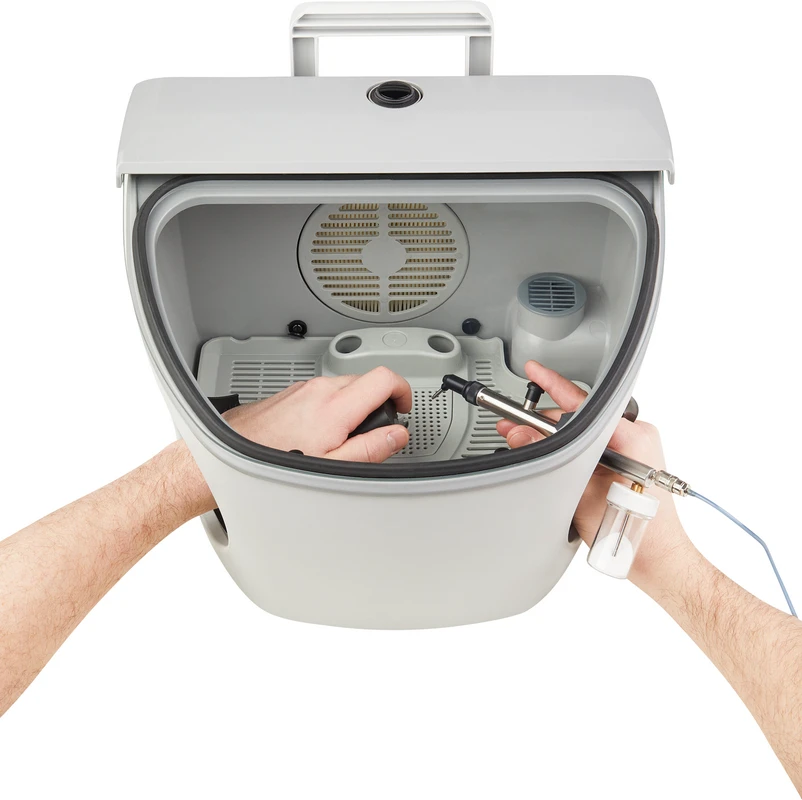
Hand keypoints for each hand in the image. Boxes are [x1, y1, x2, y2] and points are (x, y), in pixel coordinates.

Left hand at [222, 367, 410, 462]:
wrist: (230, 453)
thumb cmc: (274, 463)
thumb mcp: (333, 466)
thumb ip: (371, 448)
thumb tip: (398, 435)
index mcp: (336, 406)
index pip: (384, 378)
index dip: (403, 391)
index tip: (404, 407)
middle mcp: (320, 389)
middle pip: (366, 381)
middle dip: (378, 403)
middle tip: (375, 430)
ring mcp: (303, 388)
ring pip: (343, 387)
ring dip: (353, 406)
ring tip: (344, 436)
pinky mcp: (290, 393)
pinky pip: (322, 393)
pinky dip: (331, 407)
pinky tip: (319, 432)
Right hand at [498, 361, 693, 591]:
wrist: (657, 559)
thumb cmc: (632, 532)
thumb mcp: (578, 492)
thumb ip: (548, 459)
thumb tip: (520, 435)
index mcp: (631, 435)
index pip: (582, 403)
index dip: (552, 385)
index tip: (534, 371)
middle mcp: (637, 436)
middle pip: (580, 417)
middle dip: (541, 422)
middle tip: (512, 426)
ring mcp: (636, 449)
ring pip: (585, 431)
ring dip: (554, 439)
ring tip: (523, 444)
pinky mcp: (631, 461)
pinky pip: (594, 444)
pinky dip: (570, 449)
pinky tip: (549, 458)